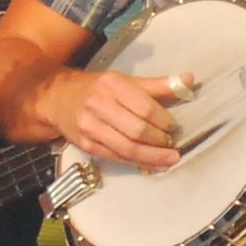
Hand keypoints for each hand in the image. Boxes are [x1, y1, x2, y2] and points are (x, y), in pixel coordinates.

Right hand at [56, 66, 190, 169]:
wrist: (56, 99)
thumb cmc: (96, 88)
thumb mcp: (123, 80)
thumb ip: (157, 84)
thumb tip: (189, 80)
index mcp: (112, 85)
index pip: (144, 107)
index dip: (163, 120)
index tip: (173, 126)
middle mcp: (98, 105)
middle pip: (136, 130)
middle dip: (159, 140)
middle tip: (172, 144)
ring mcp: (90, 127)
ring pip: (127, 148)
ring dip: (152, 157)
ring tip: (171, 159)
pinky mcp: (87, 145)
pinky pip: (117, 157)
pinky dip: (138, 163)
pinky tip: (153, 165)